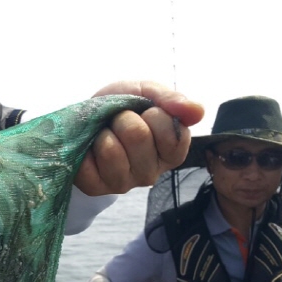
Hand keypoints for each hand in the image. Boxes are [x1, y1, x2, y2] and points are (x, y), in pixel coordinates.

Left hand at [75, 81, 204, 195]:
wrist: (85, 118)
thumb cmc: (121, 108)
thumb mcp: (147, 93)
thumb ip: (172, 100)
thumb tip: (197, 112)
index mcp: (171, 153)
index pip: (173, 134)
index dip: (155, 113)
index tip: (146, 112)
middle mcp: (150, 174)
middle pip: (138, 136)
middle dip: (124, 118)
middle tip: (119, 121)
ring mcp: (122, 184)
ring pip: (111, 151)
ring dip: (104, 133)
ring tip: (105, 135)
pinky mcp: (95, 188)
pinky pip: (88, 166)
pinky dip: (85, 149)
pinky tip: (90, 150)